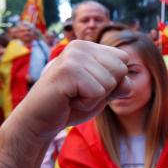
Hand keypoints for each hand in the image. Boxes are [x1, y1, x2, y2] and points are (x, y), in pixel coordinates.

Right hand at [4, 40, 130, 141]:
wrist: (39, 120)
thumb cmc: (71, 105)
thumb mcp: (101, 93)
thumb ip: (118, 85)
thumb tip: (127, 83)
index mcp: (88, 46)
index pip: (123, 59)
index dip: (113, 81)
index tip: (89, 87)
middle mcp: (80, 46)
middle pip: (121, 69)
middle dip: (107, 89)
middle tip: (81, 93)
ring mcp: (73, 57)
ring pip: (111, 82)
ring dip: (95, 98)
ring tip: (73, 96)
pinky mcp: (68, 71)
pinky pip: (98, 93)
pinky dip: (87, 104)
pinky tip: (69, 100)